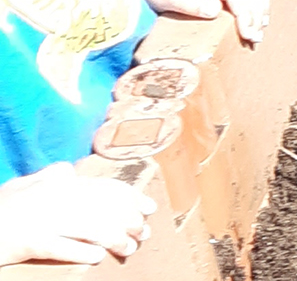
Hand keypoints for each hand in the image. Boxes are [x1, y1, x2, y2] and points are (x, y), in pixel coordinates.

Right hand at [0, 163, 154, 264]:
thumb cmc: (3, 208)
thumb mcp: (26, 185)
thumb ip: (50, 176)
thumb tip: (69, 171)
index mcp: (59, 183)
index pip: (107, 187)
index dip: (133, 198)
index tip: (150, 208)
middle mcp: (57, 198)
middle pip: (107, 208)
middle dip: (131, 221)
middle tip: (144, 233)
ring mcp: (46, 220)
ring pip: (94, 229)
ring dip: (116, 240)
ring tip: (129, 248)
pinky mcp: (33, 242)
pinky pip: (67, 248)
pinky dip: (85, 252)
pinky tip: (98, 257)